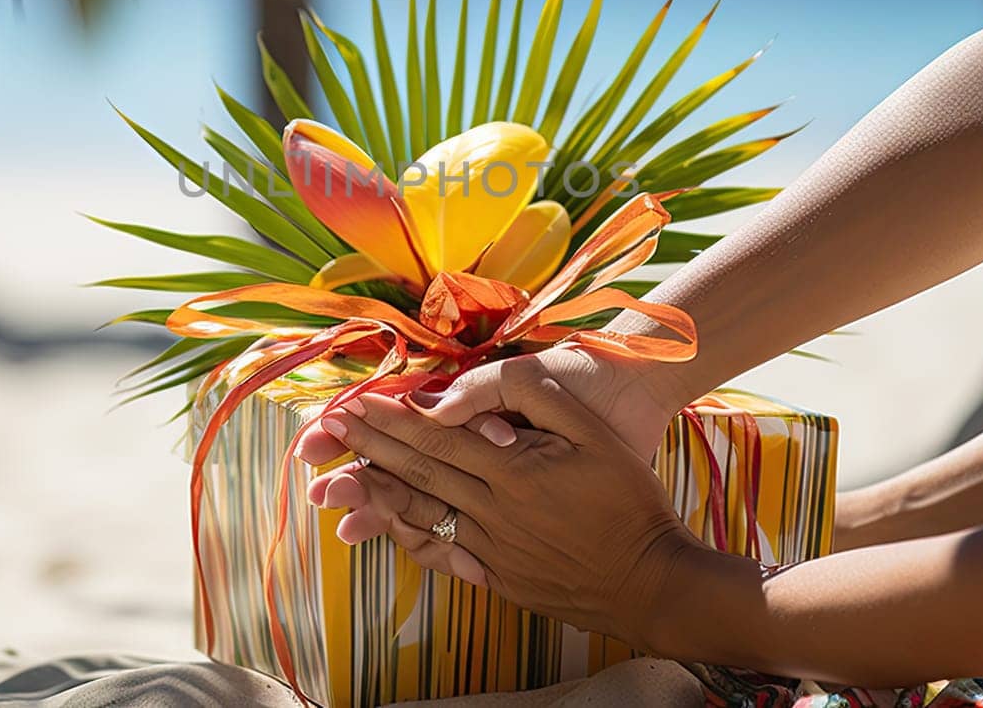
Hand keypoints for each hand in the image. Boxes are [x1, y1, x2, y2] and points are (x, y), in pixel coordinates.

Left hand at [296, 343, 687, 538]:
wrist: (653, 582)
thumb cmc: (630, 501)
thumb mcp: (589, 432)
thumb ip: (530, 400)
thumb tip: (467, 399)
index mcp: (513, 471)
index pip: (436, 436)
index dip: (391, 419)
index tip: (354, 404)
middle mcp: (494, 512)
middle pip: (418, 473)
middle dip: (369, 449)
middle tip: (328, 432)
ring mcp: (494, 549)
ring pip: (422, 515)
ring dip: (376, 495)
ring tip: (338, 482)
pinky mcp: (500, 577)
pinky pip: (443, 553)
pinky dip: (411, 538)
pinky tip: (390, 529)